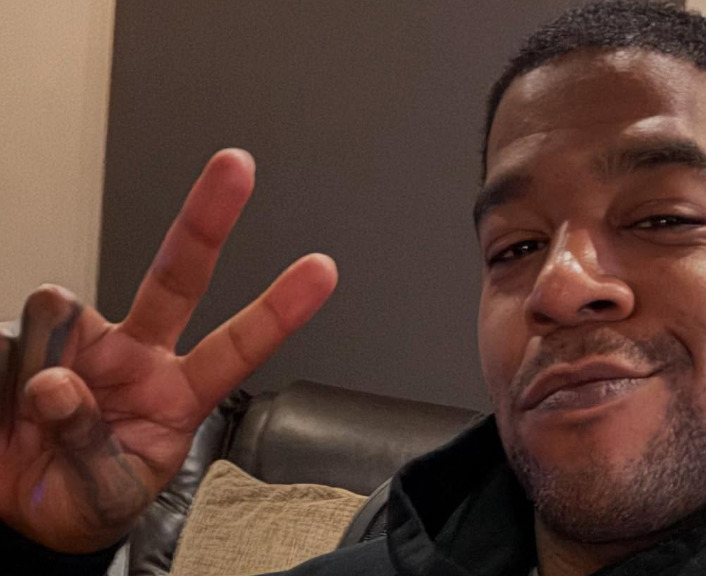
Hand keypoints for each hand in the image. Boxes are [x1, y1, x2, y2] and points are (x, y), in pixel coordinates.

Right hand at [0, 149, 337, 552]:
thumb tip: (58, 384)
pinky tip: (11, 396)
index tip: (322, 270)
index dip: (280, 309)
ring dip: (45, 353)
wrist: (16, 508)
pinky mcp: (28, 340)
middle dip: (207, 219)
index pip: (237, 347)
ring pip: (65, 311)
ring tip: (31, 408)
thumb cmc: (78, 500)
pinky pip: (16, 336)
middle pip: (178, 276)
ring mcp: (81, 343)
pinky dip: (10, 366)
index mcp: (177, 395)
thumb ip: (87, 444)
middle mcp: (136, 355)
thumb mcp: (103, 494)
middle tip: (237, 166)